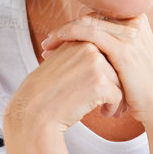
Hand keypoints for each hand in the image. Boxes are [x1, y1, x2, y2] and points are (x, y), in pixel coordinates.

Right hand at [4, 35, 124, 136]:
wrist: (33, 111)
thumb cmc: (44, 92)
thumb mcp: (59, 63)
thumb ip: (77, 55)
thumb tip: (97, 57)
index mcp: (79, 39)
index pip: (105, 53)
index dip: (107, 71)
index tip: (103, 86)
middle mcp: (89, 47)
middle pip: (115, 66)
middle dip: (115, 84)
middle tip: (111, 100)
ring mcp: (95, 64)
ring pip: (119, 81)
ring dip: (116, 98)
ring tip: (107, 109)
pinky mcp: (100, 83)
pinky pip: (118, 96)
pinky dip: (113, 107)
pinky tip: (104, 114)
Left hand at [39, 11, 152, 130]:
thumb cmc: (142, 89)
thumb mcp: (129, 61)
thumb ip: (113, 47)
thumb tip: (86, 45)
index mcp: (137, 21)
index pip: (100, 16)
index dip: (77, 25)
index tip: (58, 38)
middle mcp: (135, 22)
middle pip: (92, 17)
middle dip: (67, 28)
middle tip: (49, 41)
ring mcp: (131, 34)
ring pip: (87, 23)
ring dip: (63, 32)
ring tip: (47, 46)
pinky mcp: (124, 48)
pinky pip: (89, 33)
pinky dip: (70, 35)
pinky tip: (56, 44)